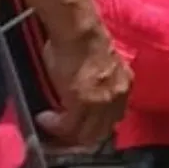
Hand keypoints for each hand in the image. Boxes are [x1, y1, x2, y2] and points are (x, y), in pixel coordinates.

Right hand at [35, 24, 131, 146]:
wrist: (78, 31)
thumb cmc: (83, 40)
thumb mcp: (101, 65)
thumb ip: (97, 84)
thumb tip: (81, 95)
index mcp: (124, 84)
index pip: (113, 118)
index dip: (93, 125)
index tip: (77, 125)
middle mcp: (118, 96)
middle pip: (101, 131)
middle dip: (80, 136)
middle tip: (61, 133)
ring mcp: (102, 102)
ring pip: (86, 134)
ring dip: (66, 135)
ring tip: (51, 126)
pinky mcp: (82, 104)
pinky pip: (68, 127)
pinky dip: (54, 126)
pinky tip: (44, 119)